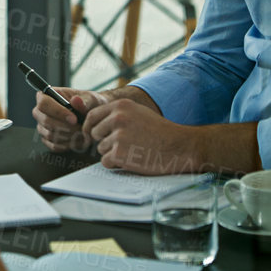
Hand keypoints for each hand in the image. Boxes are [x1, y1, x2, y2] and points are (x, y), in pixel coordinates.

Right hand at [33, 87, 107, 152]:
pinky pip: (54, 145)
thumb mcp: (90, 99)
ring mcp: (42, 126)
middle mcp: (41, 111)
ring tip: (82, 133)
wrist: (92, 117)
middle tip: (81, 128)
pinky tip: (78, 140)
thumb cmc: (89, 104)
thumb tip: (76, 100)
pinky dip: (68, 145)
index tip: (74, 119)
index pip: (44, 103)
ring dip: (69, 137)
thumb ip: (84, 101)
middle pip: (46, 121)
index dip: (58, 112)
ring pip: (50, 135)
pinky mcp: (47, 139)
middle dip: (66, 127)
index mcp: (47, 95)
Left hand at [84, 98, 199, 174]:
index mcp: (120, 106)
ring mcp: (118, 136)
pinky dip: (116, 164)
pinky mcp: (120, 153)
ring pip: (101, 149)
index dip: (91, 127)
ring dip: (113, 153)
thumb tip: (96, 122)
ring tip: (133, 151)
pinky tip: (131, 160)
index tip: (92, 135)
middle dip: (106, 141)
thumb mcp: (138, 113)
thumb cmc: (160, 131)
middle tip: (124, 145)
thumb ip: (118, 114)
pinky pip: (106, 161)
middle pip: (96, 133)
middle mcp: (117, 118)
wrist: (179, 146)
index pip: (92, 116)